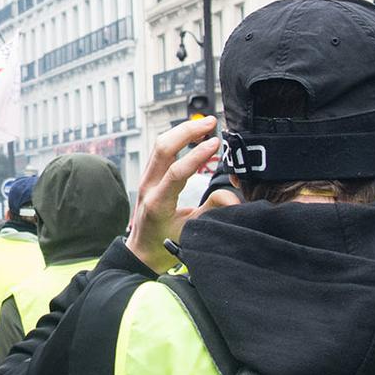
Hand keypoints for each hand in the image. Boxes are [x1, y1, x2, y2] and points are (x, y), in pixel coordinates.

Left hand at [126, 117, 220, 273]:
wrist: (141, 251)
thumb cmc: (165, 244)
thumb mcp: (192, 230)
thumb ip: (212, 211)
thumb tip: (233, 196)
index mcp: (158, 203)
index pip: (176, 172)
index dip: (197, 155)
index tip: (215, 143)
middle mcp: (148, 187)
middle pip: (163, 148)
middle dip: (187, 131)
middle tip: (210, 122)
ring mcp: (145, 180)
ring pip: (159, 146)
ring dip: (182, 131)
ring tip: (204, 124)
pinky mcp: (148, 177)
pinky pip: (159, 151)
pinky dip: (176, 139)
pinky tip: (191, 135)